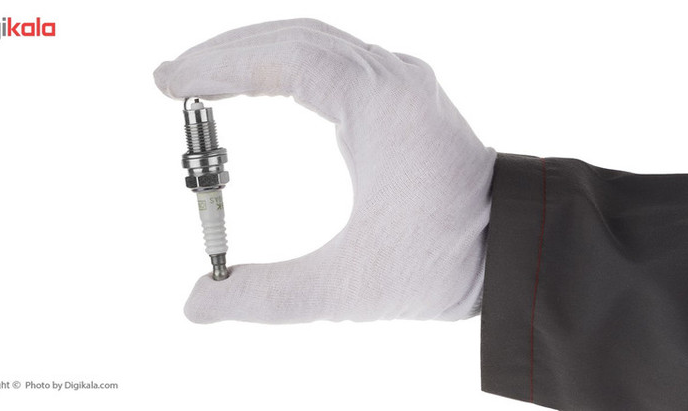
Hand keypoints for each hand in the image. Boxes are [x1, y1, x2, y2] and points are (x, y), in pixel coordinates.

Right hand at [154, 18, 495, 323]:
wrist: (518, 250)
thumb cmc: (449, 261)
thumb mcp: (348, 288)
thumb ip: (266, 297)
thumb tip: (195, 304)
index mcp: (378, 103)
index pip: (280, 60)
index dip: (217, 67)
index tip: (169, 81)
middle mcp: (391, 78)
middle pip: (293, 39)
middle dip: (227, 54)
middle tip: (172, 78)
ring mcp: (402, 84)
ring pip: (316, 44)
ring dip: (257, 55)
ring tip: (206, 79)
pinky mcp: (404, 100)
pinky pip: (338, 63)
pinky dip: (289, 67)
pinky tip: (267, 87)